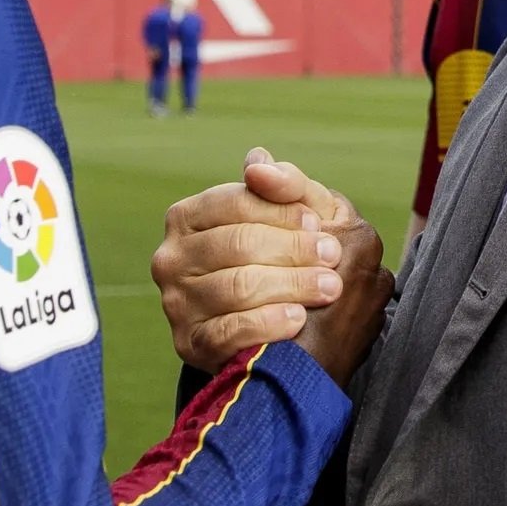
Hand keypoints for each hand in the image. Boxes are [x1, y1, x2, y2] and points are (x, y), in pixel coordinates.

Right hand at [155, 150, 386, 374]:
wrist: (274, 328)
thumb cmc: (283, 257)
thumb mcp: (291, 216)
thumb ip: (283, 184)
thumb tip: (258, 162)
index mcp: (188, 217)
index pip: (235, 203)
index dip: (282, 212)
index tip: (319, 224)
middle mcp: (172, 257)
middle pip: (237, 244)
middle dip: (293, 249)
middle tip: (333, 257)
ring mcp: (177, 303)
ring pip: (235, 287)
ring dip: (291, 285)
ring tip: (329, 288)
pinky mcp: (189, 343)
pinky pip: (228, 332)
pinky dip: (267, 324)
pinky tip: (297, 318)